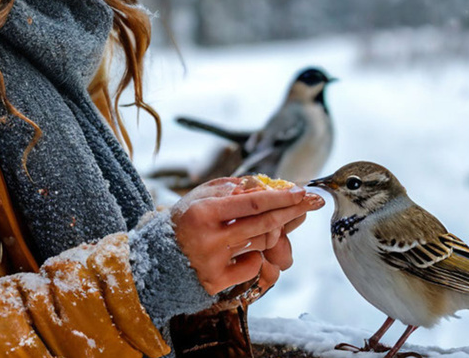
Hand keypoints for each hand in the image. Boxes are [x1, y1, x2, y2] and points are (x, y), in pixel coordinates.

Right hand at [172, 177, 322, 294]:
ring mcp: (214, 262)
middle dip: (291, 211)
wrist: (158, 257)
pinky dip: (253, 256)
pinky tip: (241, 251)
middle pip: (264, 224)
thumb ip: (229, 189)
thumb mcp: (199, 196)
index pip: (253, 203)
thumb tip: (262, 186)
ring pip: (261, 243)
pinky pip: (252, 266)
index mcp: (203, 211)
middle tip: (310, 202)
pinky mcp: (216, 281)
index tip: (302, 191)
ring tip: (266, 224)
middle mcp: (209, 238)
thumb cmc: (185, 221)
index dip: (281, 197)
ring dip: (270, 232)